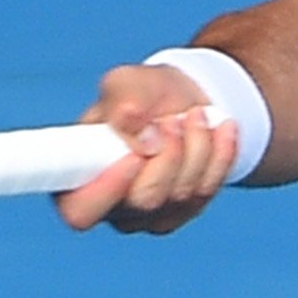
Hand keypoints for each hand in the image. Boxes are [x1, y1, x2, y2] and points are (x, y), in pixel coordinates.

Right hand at [54, 63, 246, 234]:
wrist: (182, 102)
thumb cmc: (142, 95)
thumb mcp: (126, 82)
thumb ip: (122, 100)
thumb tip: (135, 129)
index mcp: (77, 180)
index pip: (80, 211)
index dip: (106, 190)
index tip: (133, 156)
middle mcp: (111, 207)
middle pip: (144, 200)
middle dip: (168, 154)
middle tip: (172, 121)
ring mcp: (149, 216)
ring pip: (181, 195)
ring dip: (196, 147)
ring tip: (194, 115)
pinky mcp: (183, 212)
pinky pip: (207, 191)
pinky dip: (219, 155)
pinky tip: (220, 129)